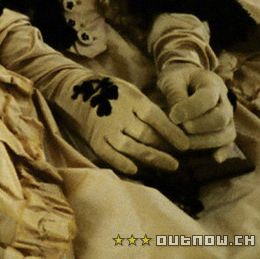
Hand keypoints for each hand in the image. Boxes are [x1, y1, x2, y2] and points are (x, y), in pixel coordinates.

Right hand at [49, 73, 188, 174]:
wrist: (73, 91)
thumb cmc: (110, 92)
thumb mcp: (129, 91)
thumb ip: (146, 107)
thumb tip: (173, 126)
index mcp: (130, 99)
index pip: (155, 117)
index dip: (172, 132)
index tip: (186, 145)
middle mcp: (118, 114)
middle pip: (146, 135)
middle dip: (165, 148)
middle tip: (179, 158)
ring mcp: (105, 128)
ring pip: (131, 148)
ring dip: (153, 158)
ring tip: (171, 165)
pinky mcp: (94, 139)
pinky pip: (110, 155)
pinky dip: (123, 163)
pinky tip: (136, 169)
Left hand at [156, 64, 235, 149]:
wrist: (186, 80)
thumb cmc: (177, 80)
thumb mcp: (172, 79)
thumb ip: (174, 94)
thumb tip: (177, 117)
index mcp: (212, 83)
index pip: (207, 97)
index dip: (191, 108)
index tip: (173, 116)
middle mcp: (225, 101)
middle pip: (220, 118)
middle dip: (200, 126)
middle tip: (182, 128)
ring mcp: (228, 117)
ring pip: (226, 133)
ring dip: (206, 141)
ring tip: (185, 143)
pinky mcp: (225, 130)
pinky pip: (229, 143)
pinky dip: (224, 151)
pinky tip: (215, 158)